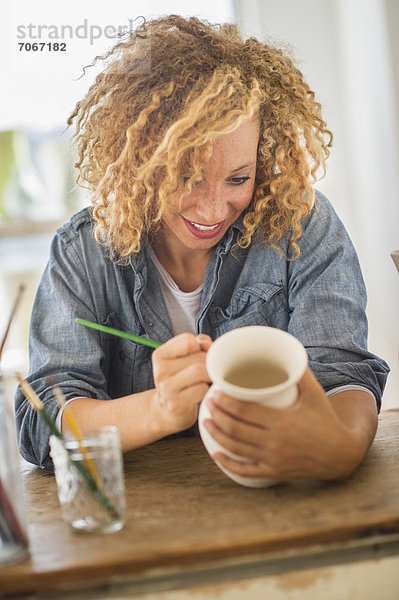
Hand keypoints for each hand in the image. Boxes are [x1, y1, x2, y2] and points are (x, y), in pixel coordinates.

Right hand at [152, 332, 211, 434]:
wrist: (168, 412)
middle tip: (210, 373)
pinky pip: (201, 389)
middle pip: (198, 357)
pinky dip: (207, 390)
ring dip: (210, 377)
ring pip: (200, 371)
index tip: (201, 357)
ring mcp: (166, 388)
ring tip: (208, 381)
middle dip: (210, 364)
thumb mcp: (185, 359)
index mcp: (160, 355)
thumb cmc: (181, 382)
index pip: (188, 341)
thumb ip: (198, 345)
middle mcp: (160, 370)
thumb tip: (207, 344)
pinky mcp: (174, 403)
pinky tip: (204, 393)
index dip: (201, 347)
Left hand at [203, 367, 366, 479]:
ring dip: (216, 435)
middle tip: (208, 403)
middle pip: (235, 428)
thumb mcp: (316, 394)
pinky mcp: (274, 472)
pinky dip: (228, 464)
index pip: (244, 411)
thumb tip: (288, 350)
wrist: (341, 454)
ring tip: (206, 422)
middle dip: (217, 415)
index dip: (225, 402)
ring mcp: (273, 459)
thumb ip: (300, 373)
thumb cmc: (326, 420)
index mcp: (282, 421)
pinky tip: (215, 455)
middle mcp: (274, 442)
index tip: (215, 392)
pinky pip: (246, 470)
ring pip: (235, 448)